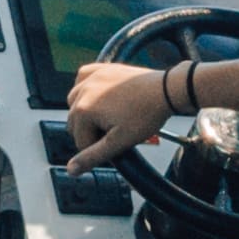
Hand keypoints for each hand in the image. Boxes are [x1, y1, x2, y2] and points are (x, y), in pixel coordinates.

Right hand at [65, 58, 184, 167]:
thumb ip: (93, 156)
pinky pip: (82, 80)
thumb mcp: (119, 142)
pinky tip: (99, 97)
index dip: (98, 148)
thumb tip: (72, 170)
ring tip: (110, 117)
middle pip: (74, 122)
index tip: (115, 144)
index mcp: (83, 109)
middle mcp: (83, 90)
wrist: (166, 91)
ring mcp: (92, 77)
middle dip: (92, 130)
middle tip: (115, 131)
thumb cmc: (147, 114)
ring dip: (86, 112)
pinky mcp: (101, 68)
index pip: (80, 141)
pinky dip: (87, 90)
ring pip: (75, 102)